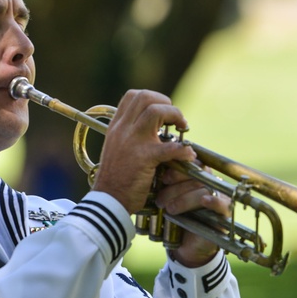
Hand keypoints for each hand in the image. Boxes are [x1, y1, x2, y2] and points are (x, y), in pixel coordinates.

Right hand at [91, 90, 197, 213]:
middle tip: (175, 119)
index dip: (153, 98)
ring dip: (175, 116)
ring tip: (182, 128)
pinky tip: (188, 155)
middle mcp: (123, 129)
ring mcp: (133, 142)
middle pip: (145, 97)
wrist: (108, 201)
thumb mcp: (117, 150)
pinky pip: (170, 146)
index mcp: (116, 126)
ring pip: (156, 111)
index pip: (133, 96)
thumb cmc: (115, 179)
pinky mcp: (144, 158)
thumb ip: (130, 136)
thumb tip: (153, 130)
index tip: (163, 111)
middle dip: (166, 103)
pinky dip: (184, 150)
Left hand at [154, 165, 231, 267]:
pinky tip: (204, 201)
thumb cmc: (176, 218)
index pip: (191, 166)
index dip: (178, 170)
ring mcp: (218, 196)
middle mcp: (209, 184)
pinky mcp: (223, 212)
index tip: (164, 178)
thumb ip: (165, 185)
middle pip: (196, 177)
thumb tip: (153, 170)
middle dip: (176, 187)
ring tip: (170, 209)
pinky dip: (213, 201)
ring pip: (203, 190)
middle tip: (160, 199)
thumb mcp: (168, 199)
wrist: (186, 245)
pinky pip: (222, 203)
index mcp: (196, 177)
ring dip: (185, 199)